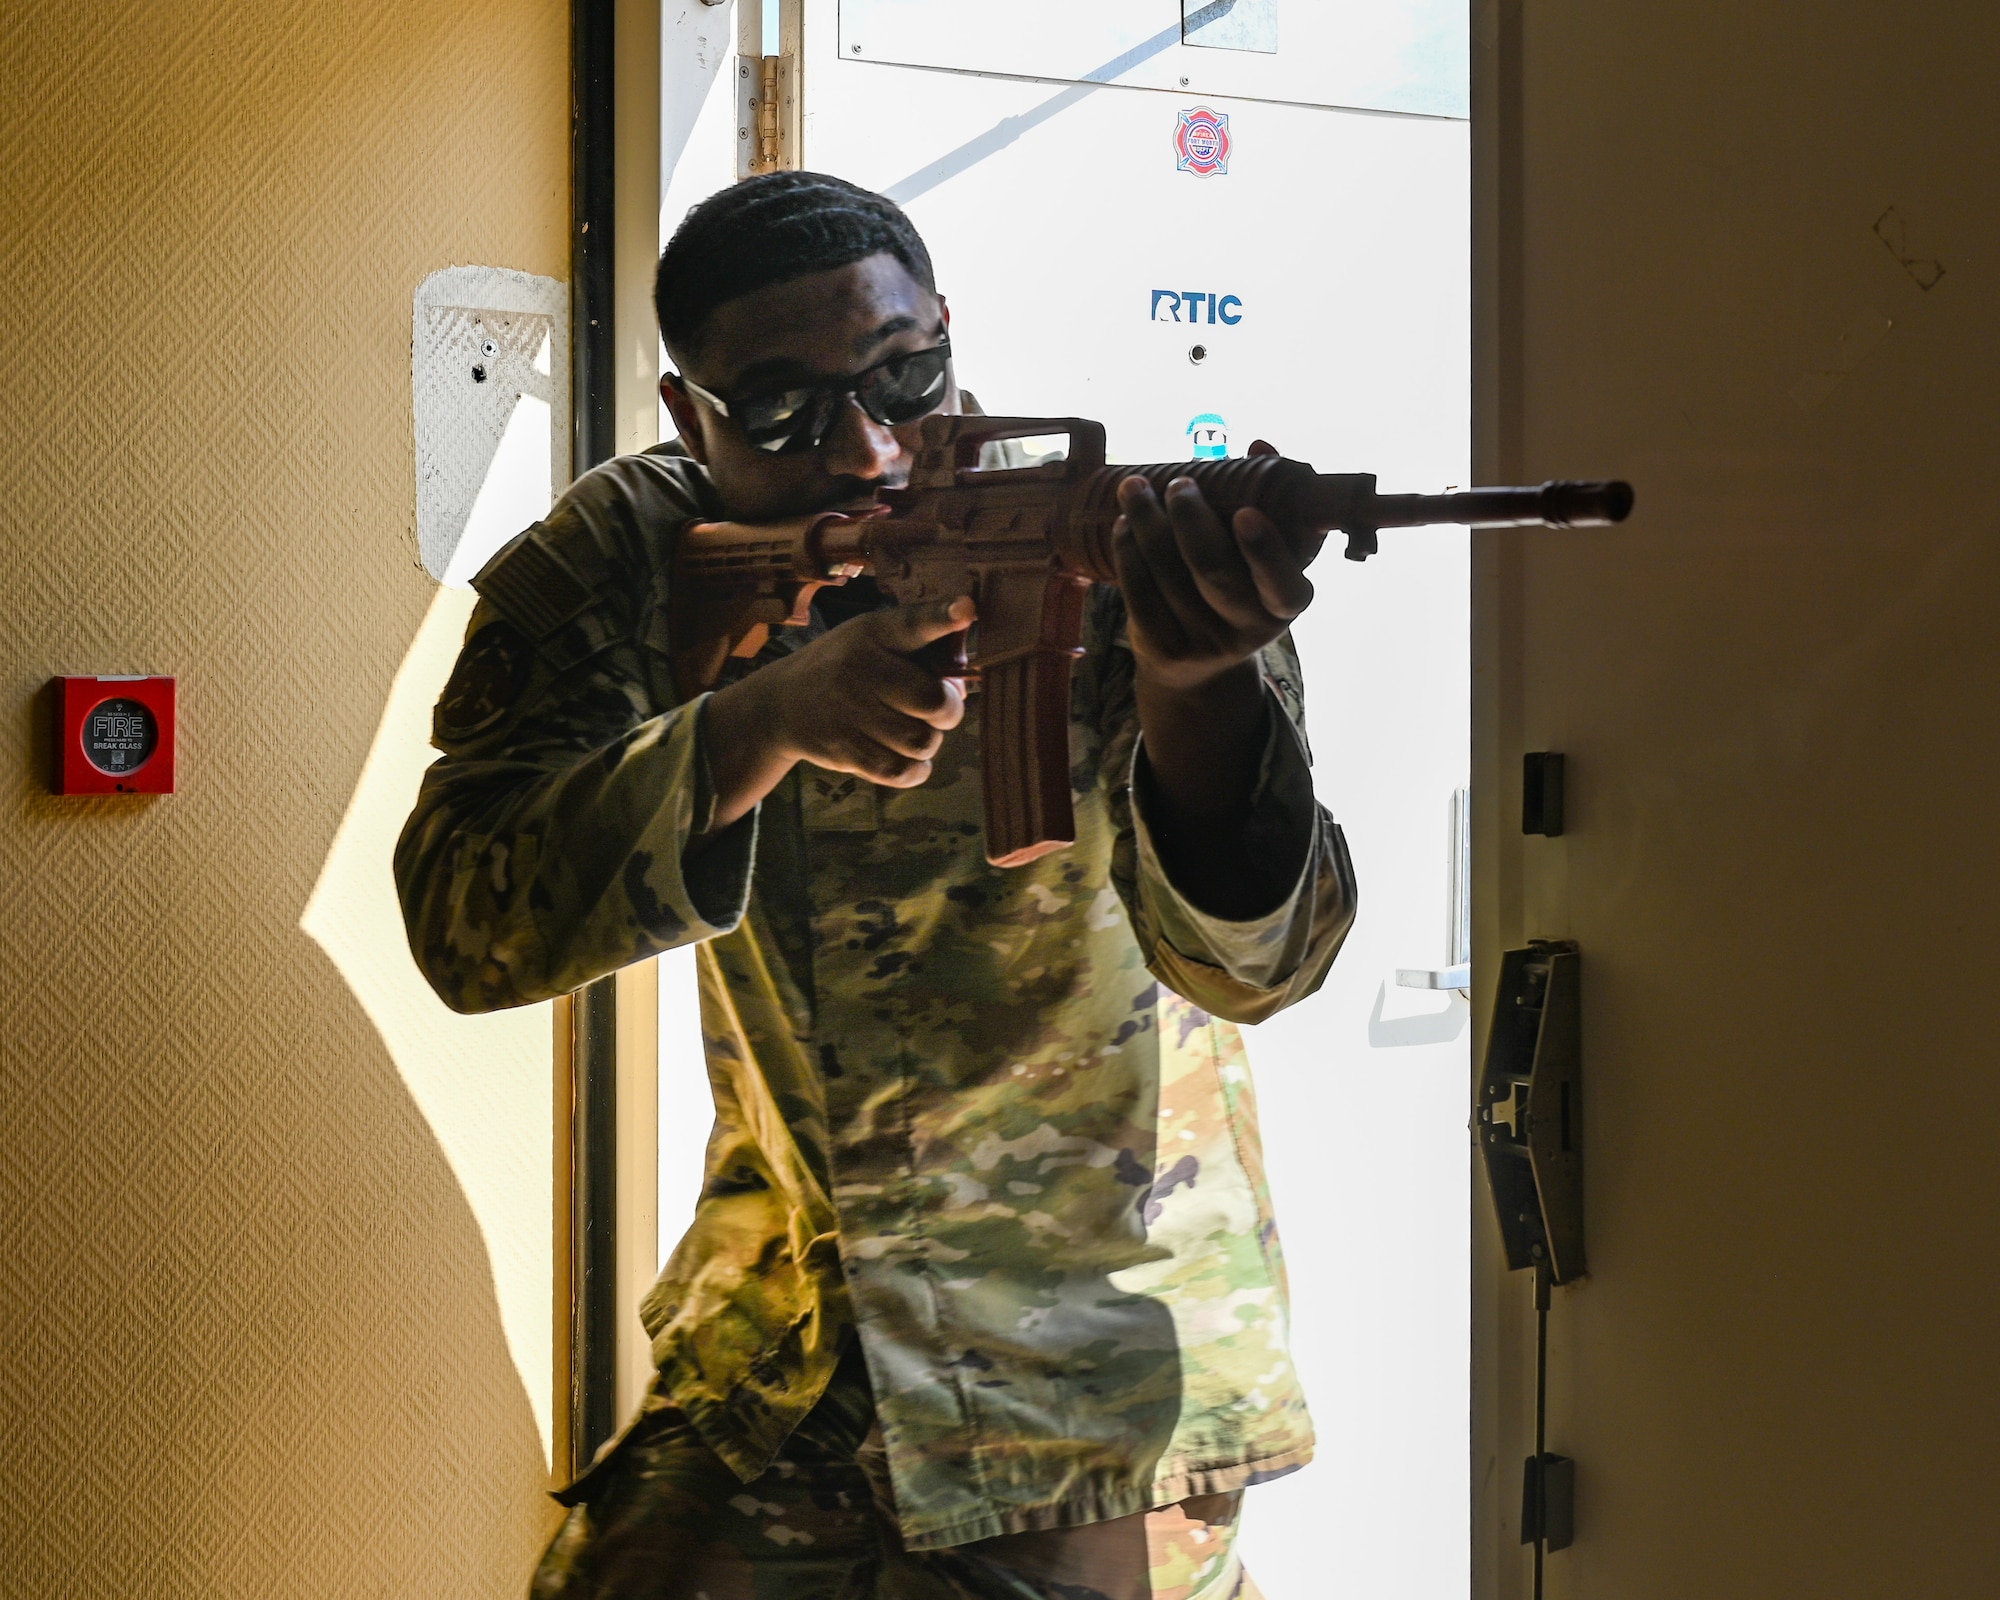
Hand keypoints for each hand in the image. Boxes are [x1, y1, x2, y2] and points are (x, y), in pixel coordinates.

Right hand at [701, 596, 974, 829]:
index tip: (966, 610)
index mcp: (873, 633)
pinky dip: (915, 769)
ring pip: (921, 741)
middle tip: (937, 707)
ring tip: (915, 728)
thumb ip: (920, 650)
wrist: (781, 703)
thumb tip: (965, 682)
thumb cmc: (847, 667)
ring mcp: (849, 712)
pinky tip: (909, 756)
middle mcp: (860, 669)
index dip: (942, 617)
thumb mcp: (872, 640)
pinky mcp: (843, 750)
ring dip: (929, 740)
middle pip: (932, 700)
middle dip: (948, 709)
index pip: (912, 623)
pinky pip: (900, 771)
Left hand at [1111, 468, 1314, 692]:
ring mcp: (1203, 644)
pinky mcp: (1163, 648)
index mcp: (1285, 604)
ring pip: (1168, 576)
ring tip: (1134, 488)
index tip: (1244, 512)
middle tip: (1178, 484)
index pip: (1282, 584)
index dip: (1264, 550)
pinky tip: (1124, 524)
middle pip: (1213, 571)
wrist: (1199, 665)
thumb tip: (1259, 446)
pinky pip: (1139, 593)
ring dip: (1147, 523)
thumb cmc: (1240, 587)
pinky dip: (1128, 552)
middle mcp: (1248, 629)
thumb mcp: (1265, 557)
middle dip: (1190, 519)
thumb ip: (1270, 501)